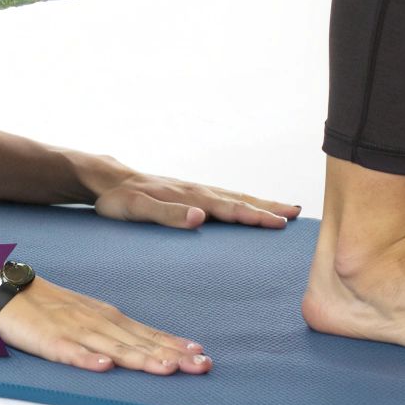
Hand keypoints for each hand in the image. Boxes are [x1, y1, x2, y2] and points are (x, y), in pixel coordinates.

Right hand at [0, 274, 212, 375]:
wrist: (9, 289)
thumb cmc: (52, 307)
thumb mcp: (91, 315)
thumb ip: (120, 332)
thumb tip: (156, 348)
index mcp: (109, 318)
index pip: (149, 334)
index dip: (176, 346)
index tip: (202, 356)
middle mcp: (98, 323)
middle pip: (139, 343)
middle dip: (171, 355)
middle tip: (200, 366)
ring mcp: (75, 331)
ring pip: (113, 348)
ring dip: (140, 358)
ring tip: (165, 368)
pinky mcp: (50, 341)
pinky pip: (71, 352)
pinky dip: (88, 359)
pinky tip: (104, 366)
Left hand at [91, 169, 301, 229]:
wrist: (106, 180)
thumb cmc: (119, 200)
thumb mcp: (137, 210)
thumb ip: (168, 215)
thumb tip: (200, 218)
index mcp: (190, 197)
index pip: (230, 209)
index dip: (256, 216)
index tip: (281, 223)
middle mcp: (197, 191)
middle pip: (240, 200)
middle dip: (269, 207)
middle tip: (298, 213)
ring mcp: (195, 191)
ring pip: (235, 197)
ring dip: (261, 203)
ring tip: (285, 209)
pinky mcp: (189, 194)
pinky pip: (224, 198)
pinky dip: (244, 202)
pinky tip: (250, 207)